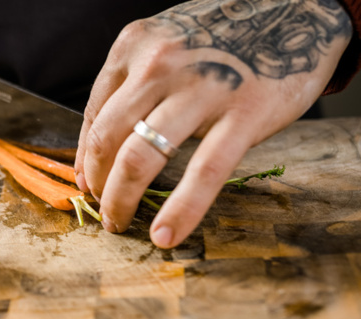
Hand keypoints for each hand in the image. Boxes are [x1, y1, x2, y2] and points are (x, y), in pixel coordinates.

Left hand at [74, 0, 351, 247]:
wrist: (296, 8)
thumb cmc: (222, 37)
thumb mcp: (164, 44)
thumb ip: (130, 87)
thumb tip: (95, 152)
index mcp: (135, 45)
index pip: (94, 115)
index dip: (84, 158)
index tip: (87, 184)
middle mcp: (159, 64)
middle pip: (107, 140)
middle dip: (98, 184)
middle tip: (103, 210)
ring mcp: (201, 88)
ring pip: (141, 157)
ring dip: (121, 200)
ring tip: (120, 223)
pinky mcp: (243, 113)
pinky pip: (203, 173)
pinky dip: (180, 211)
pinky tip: (165, 235)